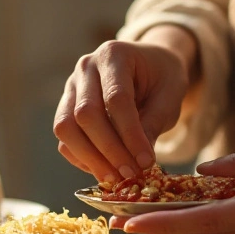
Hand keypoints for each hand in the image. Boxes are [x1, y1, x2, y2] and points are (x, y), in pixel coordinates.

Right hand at [53, 26, 197, 181]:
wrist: (149, 65)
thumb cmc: (162, 78)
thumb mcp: (170, 96)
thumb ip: (154, 123)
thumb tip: (140, 161)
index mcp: (115, 55)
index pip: (116, 99)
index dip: (130, 134)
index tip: (147, 162)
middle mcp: (86, 67)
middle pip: (85, 114)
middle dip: (109, 150)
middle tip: (131, 175)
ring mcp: (71, 87)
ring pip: (66, 128)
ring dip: (90, 158)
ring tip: (115, 178)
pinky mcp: (65, 107)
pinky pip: (64, 139)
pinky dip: (81, 158)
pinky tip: (104, 170)